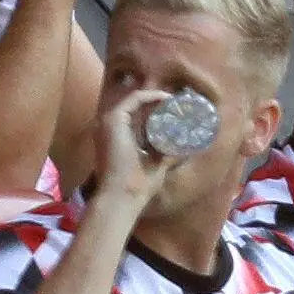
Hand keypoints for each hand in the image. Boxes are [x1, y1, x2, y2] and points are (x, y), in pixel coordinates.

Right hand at [89, 88, 172, 210]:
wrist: (122, 197)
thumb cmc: (137, 187)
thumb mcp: (156, 164)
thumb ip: (164, 153)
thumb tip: (184, 146)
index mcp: (116, 137)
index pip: (136, 117)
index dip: (156, 110)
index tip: (176, 111)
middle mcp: (110, 127)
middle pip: (136, 106)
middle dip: (158, 102)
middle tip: (178, 103)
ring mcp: (109, 121)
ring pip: (136, 100)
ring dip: (156, 98)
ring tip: (176, 100)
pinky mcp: (114, 119)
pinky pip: (135, 99)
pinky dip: (152, 96)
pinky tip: (167, 99)